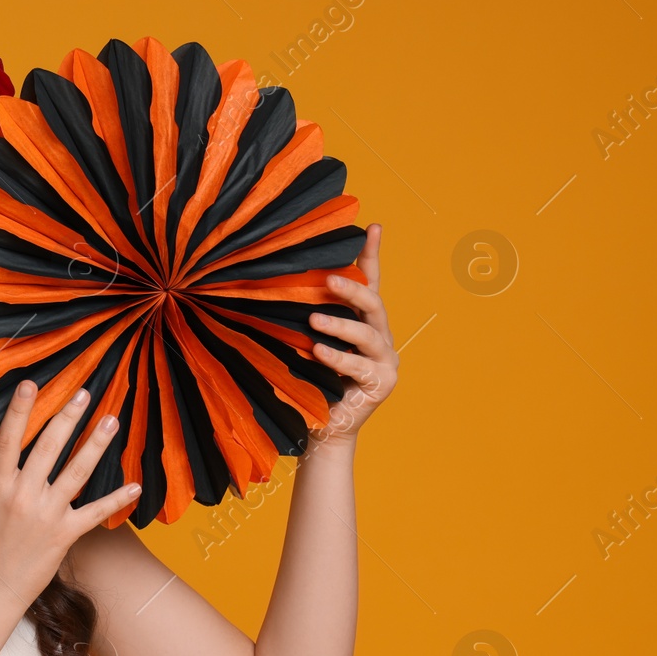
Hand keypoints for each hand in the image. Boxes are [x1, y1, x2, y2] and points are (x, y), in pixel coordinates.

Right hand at [0, 381, 141, 605]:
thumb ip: (2, 478)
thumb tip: (12, 451)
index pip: (8, 440)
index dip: (19, 410)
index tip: (30, 384)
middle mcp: (23, 496)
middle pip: (49, 447)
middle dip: (68, 417)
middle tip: (84, 393)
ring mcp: (46, 515)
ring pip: (76, 471)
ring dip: (96, 444)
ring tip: (111, 420)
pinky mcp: (64, 534)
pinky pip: (95, 512)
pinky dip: (116, 499)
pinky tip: (134, 486)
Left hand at [309, 223, 398, 444]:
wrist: (322, 428)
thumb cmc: (309, 382)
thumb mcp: (303, 344)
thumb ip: (302, 319)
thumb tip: (271, 286)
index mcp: (364, 322)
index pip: (371, 282)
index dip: (371, 255)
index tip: (373, 226)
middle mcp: (380, 337)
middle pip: (374, 303)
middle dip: (353, 289)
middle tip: (328, 280)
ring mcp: (385, 360)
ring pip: (369, 334)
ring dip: (340, 325)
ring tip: (313, 320)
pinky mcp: (381, 383)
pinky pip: (359, 366)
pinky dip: (338, 357)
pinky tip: (318, 351)